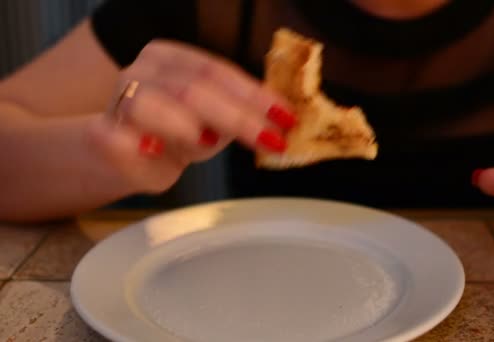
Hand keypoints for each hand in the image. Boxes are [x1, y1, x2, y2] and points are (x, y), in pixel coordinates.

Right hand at [87, 40, 296, 193]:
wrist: (124, 155)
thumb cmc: (174, 135)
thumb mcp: (211, 120)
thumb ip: (235, 114)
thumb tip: (278, 121)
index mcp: (171, 58)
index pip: (217, 71)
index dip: (253, 94)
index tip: (284, 117)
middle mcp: (143, 71)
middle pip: (192, 88)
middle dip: (237, 116)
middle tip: (269, 139)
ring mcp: (119, 100)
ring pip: (151, 105)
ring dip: (185, 126)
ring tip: (208, 142)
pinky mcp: (100, 135)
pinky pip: (113, 137)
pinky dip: (134, 143)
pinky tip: (152, 149)